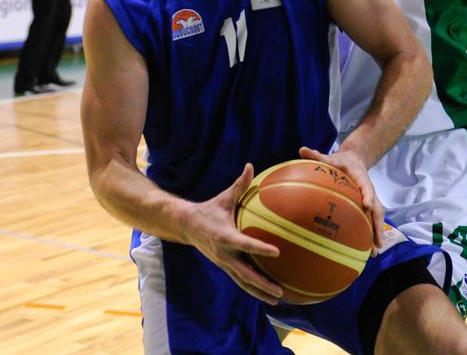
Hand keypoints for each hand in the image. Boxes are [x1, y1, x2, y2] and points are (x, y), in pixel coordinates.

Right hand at [182, 164, 283, 304]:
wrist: (186, 226)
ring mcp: (224, 263)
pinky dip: (253, 288)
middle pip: (245, 274)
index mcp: (225, 236)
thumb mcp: (224, 197)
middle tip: (280, 290)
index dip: (260, 248)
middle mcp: (224, 254)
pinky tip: (267, 294)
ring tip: (278, 299)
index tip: (277, 252)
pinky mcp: (224, 267)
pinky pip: (240, 280)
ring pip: (243, 282)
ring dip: (260, 292)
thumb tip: (251, 166)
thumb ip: (240, 184)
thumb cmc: (209, 210)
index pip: (245, 244)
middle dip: (263, 284)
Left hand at [300, 146, 382, 252]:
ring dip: (377, 234)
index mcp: (360, 176)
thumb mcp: (330, 156)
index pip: (366, 186)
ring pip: (377, 217)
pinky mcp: (367, 205)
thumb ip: (317, 155)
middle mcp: (368, 190)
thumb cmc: (340, 160)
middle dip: (377, 224)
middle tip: (377, 241)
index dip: (368, 195)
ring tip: (375, 252)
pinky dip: (371, 234)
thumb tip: (301, 149)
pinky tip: (367, 249)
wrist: (355, 160)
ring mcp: (369, 199)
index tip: (367, 205)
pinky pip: (370, 220)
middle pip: (377, 208)